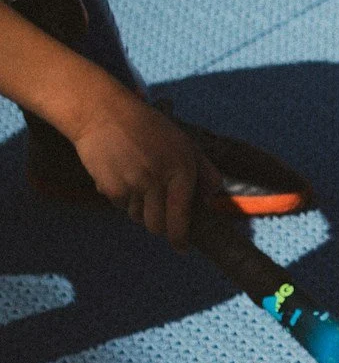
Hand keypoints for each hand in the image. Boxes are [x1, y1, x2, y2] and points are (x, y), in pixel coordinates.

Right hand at [69, 92, 218, 247]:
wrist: (104, 114)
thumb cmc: (151, 129)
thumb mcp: (186, 145)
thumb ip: (205, 173)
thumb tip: (210, 201)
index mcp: (182, 171)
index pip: (181, 218)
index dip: (181, 239)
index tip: (182, 248)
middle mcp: (157, 182)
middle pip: (158, 227)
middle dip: (161, 228)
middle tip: (161, 218)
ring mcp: (132, 186)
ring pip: (138, 217)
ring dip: (141, 210)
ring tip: (140, 182)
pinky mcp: (109, 188)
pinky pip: (120, 205)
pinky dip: (123, 198)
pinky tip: (123, 174)